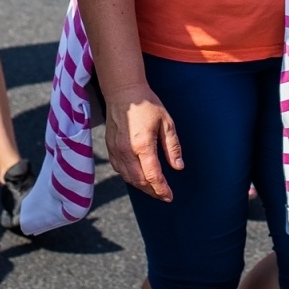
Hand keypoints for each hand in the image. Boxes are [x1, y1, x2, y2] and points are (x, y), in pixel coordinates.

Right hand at [104, 83, 182, 201]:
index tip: (170, 196)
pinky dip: (130, 178)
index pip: (153, 176)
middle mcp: (126, 151)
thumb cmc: (146, 105)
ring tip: (153, 189)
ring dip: (141, 187)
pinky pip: (119, 170)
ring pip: (128, 178)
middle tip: (164, 195)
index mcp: (142, 145)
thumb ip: (172, 147)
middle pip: (140, 181)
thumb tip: (178, 167)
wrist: (123, 92)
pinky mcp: (110, 148)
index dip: (162, 189)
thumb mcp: (166, 123)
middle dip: (153, 191)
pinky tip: (138, 177)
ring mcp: (116, 151)